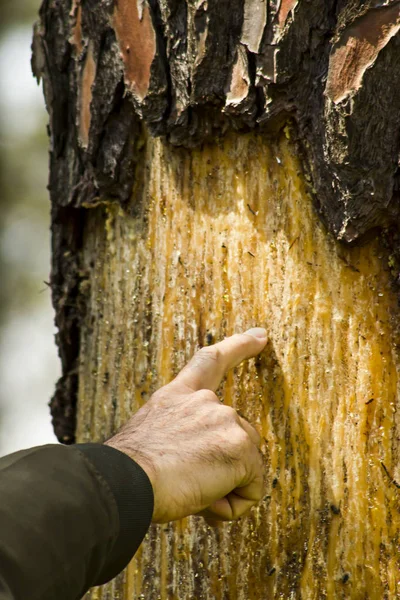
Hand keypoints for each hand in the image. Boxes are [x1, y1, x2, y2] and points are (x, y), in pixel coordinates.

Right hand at [105, 328, 266, 523]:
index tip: (260, 336)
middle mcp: (205, 401)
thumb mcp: (153, 437)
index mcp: (179, 395)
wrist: (123, 480)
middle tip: (189, 487)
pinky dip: (234, 505)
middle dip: (224, 466)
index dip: (239, 346)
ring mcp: (225, 420)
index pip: (211, 361)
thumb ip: (185, 437)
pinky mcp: (239, 446)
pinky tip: (207, 503)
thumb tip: (203, 464)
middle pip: (238, 435)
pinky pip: (252, 487)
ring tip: (191, 493)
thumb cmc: (129, 470)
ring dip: (225, 486)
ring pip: (246, 463)